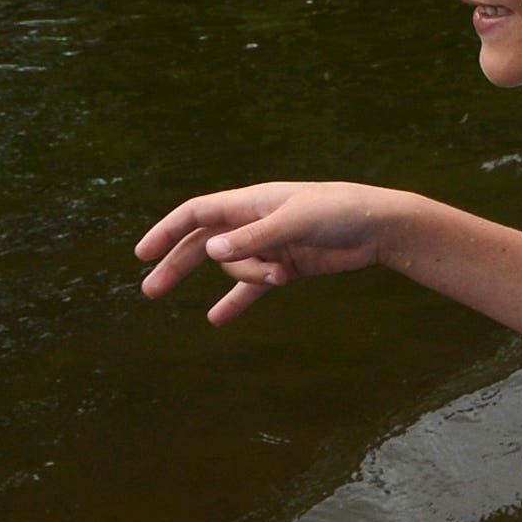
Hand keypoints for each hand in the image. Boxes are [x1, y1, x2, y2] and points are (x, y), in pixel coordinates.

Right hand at [135, 180, 405, 325]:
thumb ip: (253, 238)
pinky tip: (216, 320)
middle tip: (150, 291)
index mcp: (251, 202)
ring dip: (251, 279)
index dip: (168, 231)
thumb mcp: (294, 222)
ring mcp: (269, 245)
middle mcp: (255, 222)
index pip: (197, 214)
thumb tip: (209, 251)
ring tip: (281, 276)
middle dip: (178, 266)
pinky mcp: (287, 265)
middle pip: (204, 245)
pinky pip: (253, 287)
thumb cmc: (339, 212)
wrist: (380, 227)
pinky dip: (236, 301)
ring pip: (237, 269)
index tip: (141, 254)